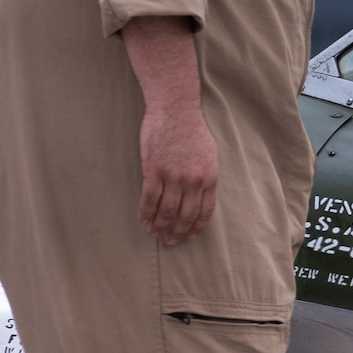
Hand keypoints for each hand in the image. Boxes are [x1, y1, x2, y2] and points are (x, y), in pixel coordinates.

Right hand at [121, 15, 215, 246]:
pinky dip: (145, 212)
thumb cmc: (192, 131)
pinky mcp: (154, 170)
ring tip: (155, 234)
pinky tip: (143, 220)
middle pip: (185, 215)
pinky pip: (149, 198)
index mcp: (209, 179)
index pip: (205, 212)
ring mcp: (173, 177)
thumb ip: (205, 176)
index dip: (196, 227)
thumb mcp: (209, 155)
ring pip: (167, 211)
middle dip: (178, 232)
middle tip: (170, 242)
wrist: (175, 111)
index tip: (189, 236)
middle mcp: (193, 182)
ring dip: (160, 225)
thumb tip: (201, 194)